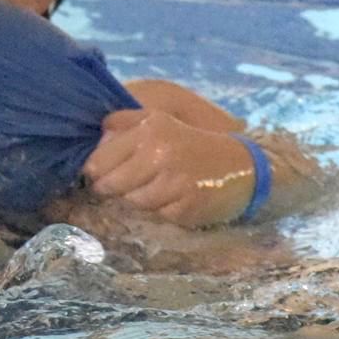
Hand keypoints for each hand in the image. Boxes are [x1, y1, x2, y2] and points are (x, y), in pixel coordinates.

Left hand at [81, 108, 256, 228]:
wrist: (243, 167)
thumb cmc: (192, 145)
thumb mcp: (160, 123)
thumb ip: (125, 124)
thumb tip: (96, 134)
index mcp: (149, 128)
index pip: (99, 159)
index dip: (95, 171)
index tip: (99, 174)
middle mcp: (159, 151)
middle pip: (110, 183)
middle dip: (112, 188)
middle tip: (125, 186)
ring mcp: (173, 180)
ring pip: (131, 201)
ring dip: (138, 200)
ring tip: (156, 189)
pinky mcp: (185, 205)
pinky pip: (156, 214)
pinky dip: (161, 210)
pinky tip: (175, 199)